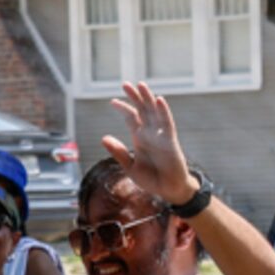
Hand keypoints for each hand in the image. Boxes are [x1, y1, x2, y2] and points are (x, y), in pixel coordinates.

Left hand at [102, 81, 196, 208]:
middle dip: (134, 97)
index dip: (123, 108)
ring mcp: (161, 135)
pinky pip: (167, 123)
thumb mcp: (131, 167)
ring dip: (148, 98)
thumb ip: (118, 152)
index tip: (113, 102)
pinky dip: (163, 111)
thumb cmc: (152, 179)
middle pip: (142, 110)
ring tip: (141, 85)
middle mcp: (150, 133)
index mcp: (140, 138)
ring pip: (154, 112)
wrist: (169, 190)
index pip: (131, 118)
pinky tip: (159, 100)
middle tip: (125, 84)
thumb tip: (103, 137)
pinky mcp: (171, 141)